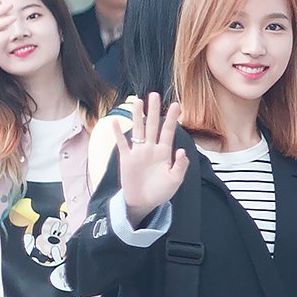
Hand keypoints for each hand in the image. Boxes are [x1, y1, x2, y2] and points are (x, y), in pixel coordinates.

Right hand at [117, 92, 188, 220]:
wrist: (144, 202)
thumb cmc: (161, 191)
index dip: (172, 119)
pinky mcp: (127, 159)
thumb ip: (180, 166)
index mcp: (164, 152)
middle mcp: (151, 149)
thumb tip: (182, 151)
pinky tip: (115, 122)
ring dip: (137, 116)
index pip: (168, 132)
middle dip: (153, 111)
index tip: (176, 105)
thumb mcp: (175, 180)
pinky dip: (118, 134)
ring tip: (137, 101)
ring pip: (138, 130)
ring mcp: (138, 152)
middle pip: (152, 126)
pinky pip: (122, 144)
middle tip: (154, 94)